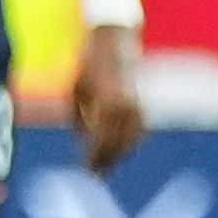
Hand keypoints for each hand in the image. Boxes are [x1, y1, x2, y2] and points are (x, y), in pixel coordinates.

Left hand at [68, 26, 144, 175]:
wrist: (114, 42)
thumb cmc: (88, 66)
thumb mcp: (75, 92)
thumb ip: (79, 118)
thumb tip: (83, 142)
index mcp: (107, 102)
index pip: (102, 139)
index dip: (95, 157)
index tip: (87, 171)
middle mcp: (126, 105)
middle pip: (118, 142)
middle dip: (107, 160)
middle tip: (96, 175)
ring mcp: (137, 103)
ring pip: (131, 138)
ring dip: (120, 154)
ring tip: (106, 167)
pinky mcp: (142, 101)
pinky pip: (139, 128)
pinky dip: (131, 142)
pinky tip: (122, 152)